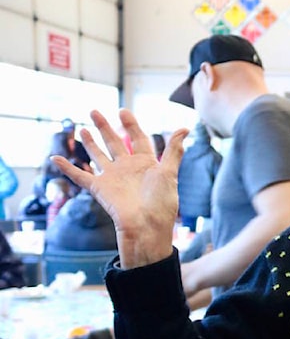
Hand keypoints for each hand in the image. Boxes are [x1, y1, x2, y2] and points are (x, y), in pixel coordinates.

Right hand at [51, 109, 188, 268]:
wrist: (147, 227)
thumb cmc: (161, 203)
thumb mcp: (169, 173)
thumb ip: (174, 150)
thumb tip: (185, 128)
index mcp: (146, 163)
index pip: (137, 138)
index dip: (131, 125)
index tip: (123, 111)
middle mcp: (127, 168)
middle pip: (114, 142)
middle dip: (104, 127)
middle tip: (94, 111)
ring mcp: (112, 177)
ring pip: (97, 155)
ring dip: (89, 143)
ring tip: (82, 129)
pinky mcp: (99, 188)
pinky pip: (79, 176)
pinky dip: (67, 168)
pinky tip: (55, 158)